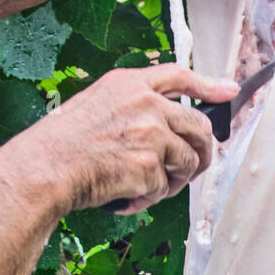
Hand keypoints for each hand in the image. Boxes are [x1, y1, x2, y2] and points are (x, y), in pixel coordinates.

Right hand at [19, 65, 238, 215]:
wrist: (47, 167)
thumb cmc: (64, 143)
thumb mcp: (98, 104)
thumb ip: (134, 108)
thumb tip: (166, 128)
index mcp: (130, 84)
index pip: (179, 76)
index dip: (208, 85)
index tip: (228, 91)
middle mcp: (146, 104)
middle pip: (199, 126)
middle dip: (203, 151)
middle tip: (195, 167)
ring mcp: (151, 134)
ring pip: (189, 161)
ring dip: (176, 180)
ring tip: (150, 188)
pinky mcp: (151, 165)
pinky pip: (165, 187)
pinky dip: (150, 198)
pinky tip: (128, 196)